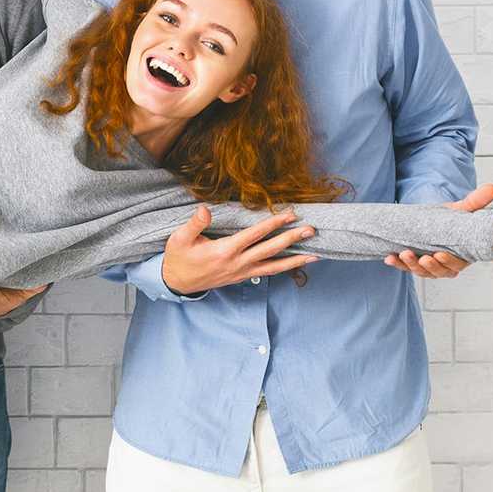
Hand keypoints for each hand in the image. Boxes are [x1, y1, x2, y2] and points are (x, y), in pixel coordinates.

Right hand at [160, 206, 316, 295]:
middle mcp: (238, 263)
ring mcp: (242, 272)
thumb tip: (205, 208)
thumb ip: (195, 223)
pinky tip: (295, 263)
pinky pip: (268, 272)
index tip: (290, 214)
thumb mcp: (180, 238)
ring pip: (274, 266)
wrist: (177, 282)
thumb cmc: (179, 258)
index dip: (273, 223)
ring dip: (295, 259)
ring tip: (315, 254)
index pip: (255, 235)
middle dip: (292, 239)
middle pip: (270, 250)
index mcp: (225, 250)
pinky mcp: (242, 276)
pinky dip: (284, 268)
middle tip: (311, 230)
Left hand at [384, 183, 492, 278]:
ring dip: (412, 265)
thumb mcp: (463, 210)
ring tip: (404, 254)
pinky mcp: (414, 262)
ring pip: (422, 271)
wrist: (436, 221)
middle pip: (438, 272)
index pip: (457, 265)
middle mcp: (445, 264)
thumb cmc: (453, 219)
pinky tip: (389, 258)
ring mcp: (429, 265)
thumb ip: (476, 202)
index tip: (440, 254)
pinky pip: (406, 266)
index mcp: (461, 255)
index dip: (449, 262)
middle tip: (423, 257)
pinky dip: (398, 264)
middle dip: (429, 266)